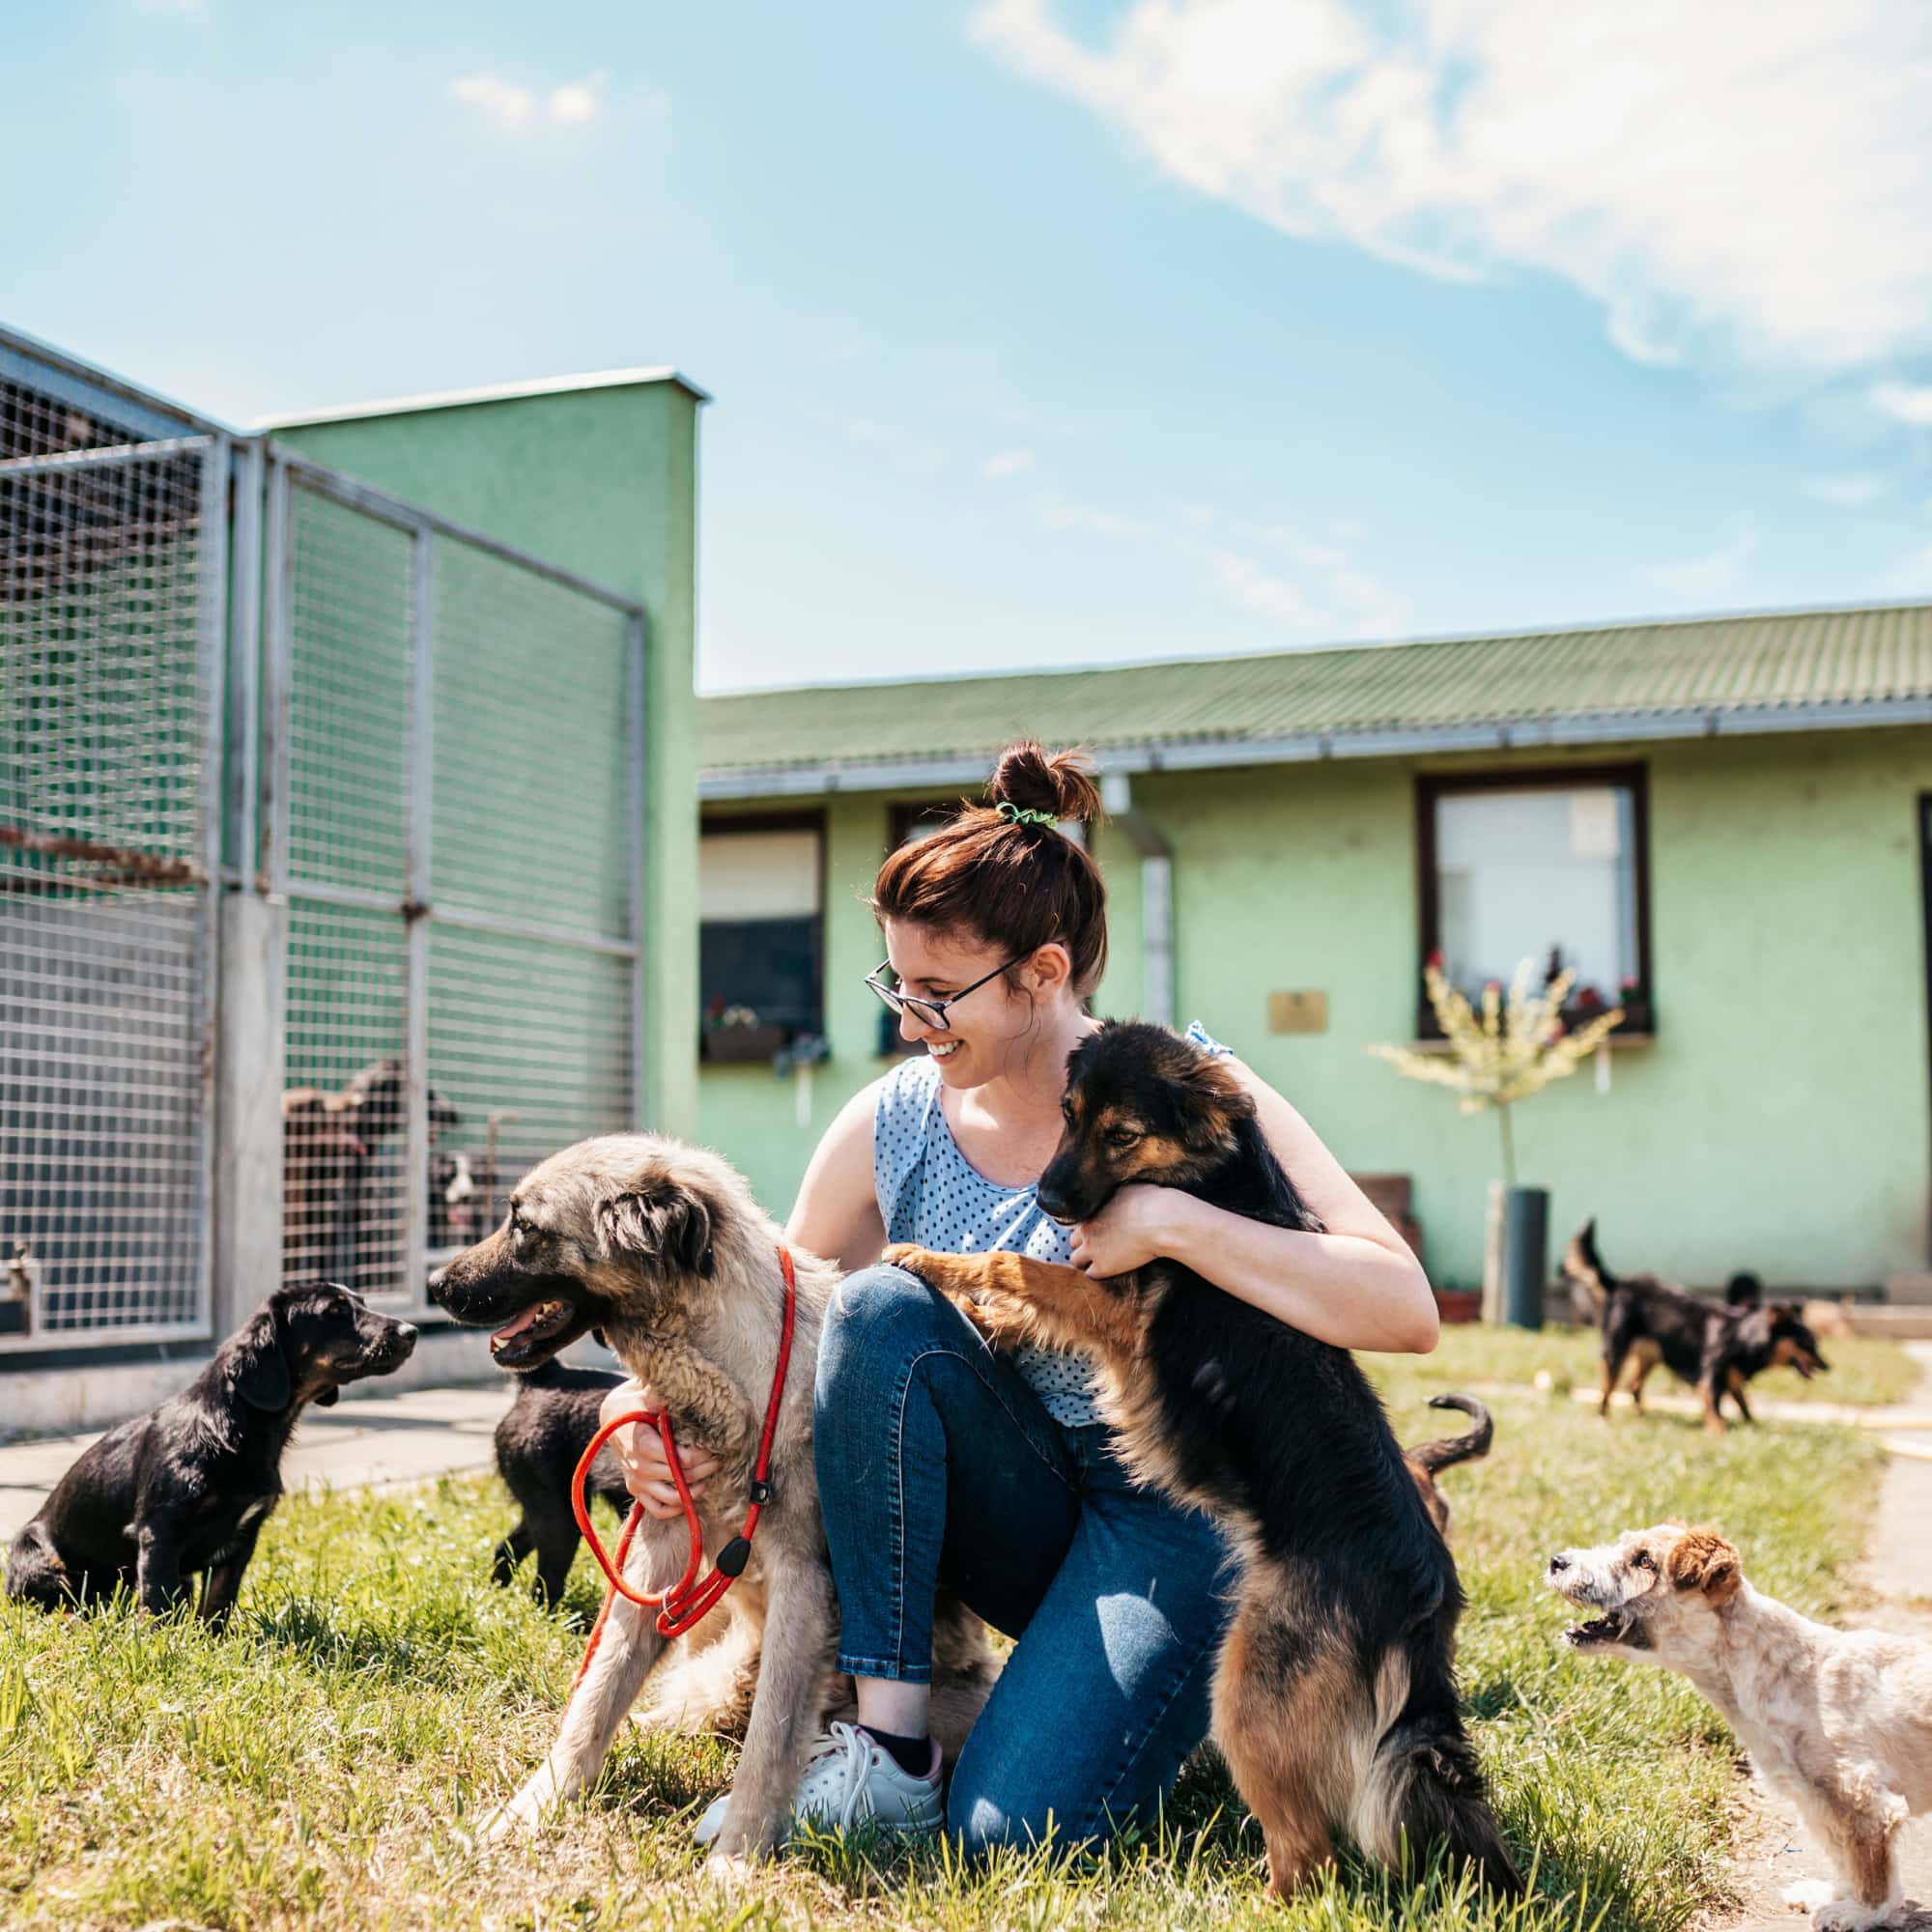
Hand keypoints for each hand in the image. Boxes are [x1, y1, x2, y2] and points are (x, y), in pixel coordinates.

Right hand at [598, 1378, 718, 1520]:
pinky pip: (657, 1509)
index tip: (714, 1445)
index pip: (680, 1459)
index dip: (702, 1454)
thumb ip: (659, 1397)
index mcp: (643, 1445)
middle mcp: (639, 1467)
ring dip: (694, 1490)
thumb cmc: (634, 1404)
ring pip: (672, 1498)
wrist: (612, 1418)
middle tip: (718, 1458)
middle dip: (705, 1469)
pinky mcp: (636, 1490)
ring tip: (707, 1477)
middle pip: (682, 1477)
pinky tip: (689, 1495)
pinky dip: (675, 1508)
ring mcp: (637, 1481)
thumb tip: (675, 1392)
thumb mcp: (644, 1396)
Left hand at [1069, 1184, 1180, 1276]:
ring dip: (1085, 1261)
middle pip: (1073, 1240)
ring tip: (1099, 1262)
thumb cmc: (1151, 1202)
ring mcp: (1092, 1249)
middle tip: (1097, 1247)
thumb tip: (1118, 1194)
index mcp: (1090, 1209)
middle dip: (1083, 1244)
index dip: (1089, 1228)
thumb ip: (1115, 1194)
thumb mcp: (1128, 1188)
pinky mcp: (1103, 1266)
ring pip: (1076, 1260)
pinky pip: (1091, 1274)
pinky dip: (1098, 1272)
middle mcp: (1086, 1229)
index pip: (1078, 1222)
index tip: (1099, 1231)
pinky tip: (1108, 1270)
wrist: (1159, 1222)